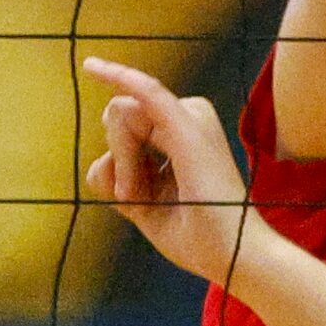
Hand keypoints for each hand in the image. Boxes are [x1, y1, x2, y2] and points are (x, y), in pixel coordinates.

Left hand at [82, 57, 268, 285]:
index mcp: (181, 130)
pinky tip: (93, 68)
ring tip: (146, 197)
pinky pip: (145, 92)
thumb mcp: (145, 204)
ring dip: (122, 164)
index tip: (129, 197)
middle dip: (117, 161)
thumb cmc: (197, 235)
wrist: (232, 256)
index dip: (118, 165)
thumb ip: (121, 177)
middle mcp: (189, 114)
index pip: (125, 128)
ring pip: (120, 116)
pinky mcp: (188, 126)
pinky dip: (120, 77)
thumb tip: (104, 159)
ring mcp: (191, 116)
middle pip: (118, 117)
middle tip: (139, 198)